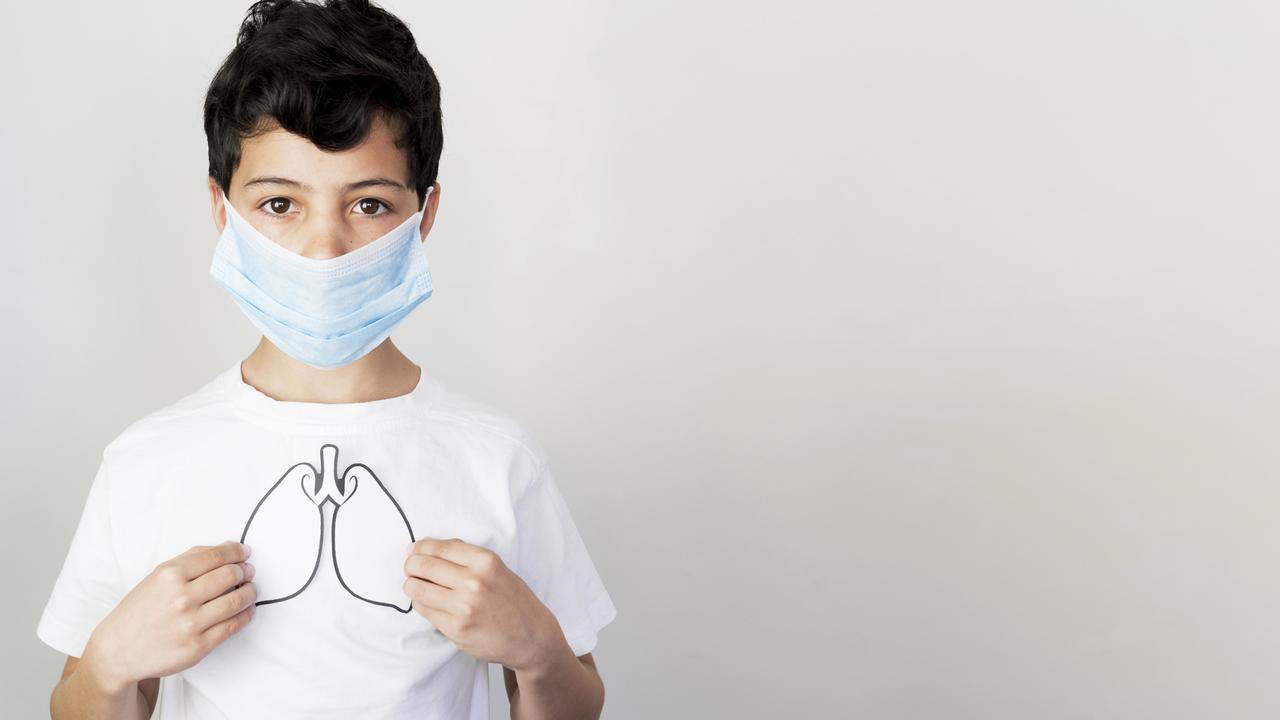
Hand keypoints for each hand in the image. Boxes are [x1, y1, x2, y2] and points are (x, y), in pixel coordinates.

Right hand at [82, 540, 256, 693]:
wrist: (118, 650)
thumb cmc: (140, 611)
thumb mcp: (157, 577)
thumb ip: (191, 560)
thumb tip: (228, 548)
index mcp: (169, 575)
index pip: (216, 556)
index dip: (236, 552)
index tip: (244, 552)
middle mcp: (181, 598)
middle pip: (230, 576)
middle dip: (244, 571)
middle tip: (248, 571)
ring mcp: (191, 623)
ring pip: (236, 600)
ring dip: (250, 592)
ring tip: (250, 589)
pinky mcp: (198, 646)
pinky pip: (233, 625)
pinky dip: (245, 614)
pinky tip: (244, 609)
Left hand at [403, 537, 562, 670]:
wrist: (531, 636)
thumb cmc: (513, 601)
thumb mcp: (497, 569)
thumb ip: (467, 557)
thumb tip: (431, 547)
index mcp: (485, 561)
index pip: (438, 548)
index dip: (420, 548)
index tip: (414, 551)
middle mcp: (474, 581)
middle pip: (423, 566)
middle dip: (411, 565)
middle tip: (410, 568)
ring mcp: (464, 606)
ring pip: (418, 589)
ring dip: (411, 586)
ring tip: (414, 585)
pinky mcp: (456, 629)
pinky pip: (425, 611)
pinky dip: (421, 604)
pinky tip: (426, 602)